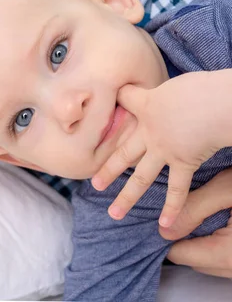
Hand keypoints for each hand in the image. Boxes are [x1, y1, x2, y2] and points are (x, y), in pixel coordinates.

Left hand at [92, 72, 221, 225]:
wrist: (214, 104)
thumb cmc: (197, 89)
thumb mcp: (170, 84)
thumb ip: (160, 92)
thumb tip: (163, 93)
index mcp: (146, 107)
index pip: (126, 100)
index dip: (119, 98)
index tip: (109, 100)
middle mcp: (148, 133)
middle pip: (123, 153)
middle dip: (107, 170)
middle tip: (94, 185)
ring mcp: (163, 150)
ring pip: (141, 178)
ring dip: (127, 197)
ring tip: (114, 213)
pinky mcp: (183, 162)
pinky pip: (177, 188)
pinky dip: (172, 207)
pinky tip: (164, 224)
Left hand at [162, 169, 231, 277]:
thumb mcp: (227, 188)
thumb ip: (193, 208)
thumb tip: (164, 230)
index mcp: (229, 254)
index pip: (181, 256)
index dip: (170, 236)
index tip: (166, 217)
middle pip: (197, 261)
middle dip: (187, 240)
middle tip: (186, 213)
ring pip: (215, 263)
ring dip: (206, 243)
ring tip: (206, 215)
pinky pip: (230, 259)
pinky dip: (223, 243)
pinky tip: (225, 221)